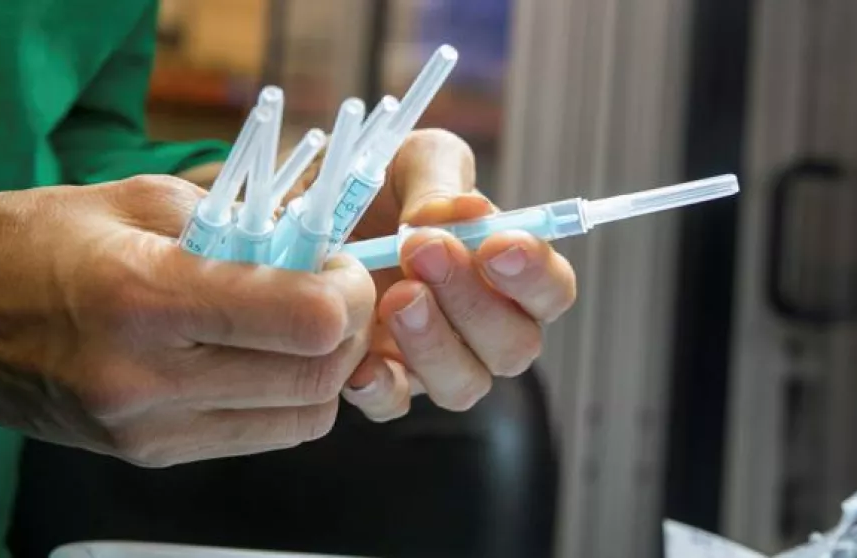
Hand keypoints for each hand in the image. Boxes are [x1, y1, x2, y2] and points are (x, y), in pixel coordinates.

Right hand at [0, 176, 374, 465]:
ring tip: (298, 324)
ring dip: (322, 369)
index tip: (338, 265)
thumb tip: (313, 246)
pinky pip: (258, 435)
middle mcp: (149, 378)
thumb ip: (239, 225)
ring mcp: (149, 430)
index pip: (305, 320)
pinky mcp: (148, 455)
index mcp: (145, 295)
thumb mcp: (139, 201)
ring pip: (301, 419)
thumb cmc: (34, 240)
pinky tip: (260, 356)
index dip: (346, 291)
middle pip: (316, 377)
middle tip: (335, 291)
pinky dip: (283, 397)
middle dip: (351, 330)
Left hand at [340, 130, 576, 420]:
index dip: (536, 275)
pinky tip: (362, 363)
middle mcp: (480, 326)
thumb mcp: (407, 158)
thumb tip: (455, 214)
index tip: (497, 244)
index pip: (551, 291)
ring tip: (396, 296)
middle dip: (475, 302)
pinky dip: (382, 390)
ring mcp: (433, 359)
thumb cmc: (376, 184)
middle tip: (424, 251)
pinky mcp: (381, 379)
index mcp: (504, 271)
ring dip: (436, 344)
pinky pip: (394, 405)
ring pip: (464, 385)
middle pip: (515, 347)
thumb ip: (437, 176)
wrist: (305, 211)